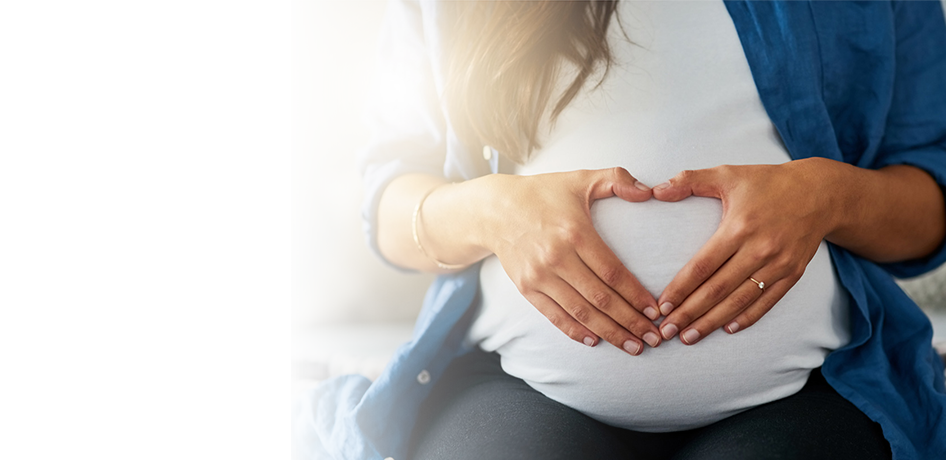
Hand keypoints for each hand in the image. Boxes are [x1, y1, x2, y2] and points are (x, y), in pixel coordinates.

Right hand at [482, 168, 663, 353]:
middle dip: (631, 322)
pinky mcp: (526, 287)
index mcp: (575, 232)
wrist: (494, 209)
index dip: (636, 295)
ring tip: (634, 347)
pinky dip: (575, 331)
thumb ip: (617, 178)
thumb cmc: (543, 193)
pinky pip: (554, 315)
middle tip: (654, 338)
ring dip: (609, 332)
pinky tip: (595, 341)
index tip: (655, 311)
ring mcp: (539, 275)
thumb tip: (650, 190)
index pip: (613, 272)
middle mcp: (557, 257)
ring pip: (580, 312)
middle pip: (600, 299)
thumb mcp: (580, 178)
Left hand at [650, 161, 833, 344]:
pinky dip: (747, 317)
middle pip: (718, 290)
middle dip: (689, 313)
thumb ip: (689, 181)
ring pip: (740, 301)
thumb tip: (656, 191)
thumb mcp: (728, 174)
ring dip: (712, 322)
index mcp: (739, 227)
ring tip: (689, 337)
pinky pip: (767, 301)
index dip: (680, 289)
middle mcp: (759, 249)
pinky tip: (727, 329)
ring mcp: (778, 264)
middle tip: (666, 332)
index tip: (661, 307)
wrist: (822, 193)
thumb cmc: (768, 182)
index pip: (702, 266)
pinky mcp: (793, 274)